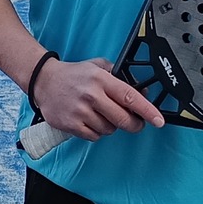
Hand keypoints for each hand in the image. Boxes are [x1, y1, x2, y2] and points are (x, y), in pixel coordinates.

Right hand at [32, 57, 164, 141]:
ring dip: (110, 126)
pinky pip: (95, 136)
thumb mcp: (98, 67)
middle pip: (123, 119)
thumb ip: (120, 77)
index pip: (130, 97)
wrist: (44, 81)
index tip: (159, 120)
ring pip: (109, 129)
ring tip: (100, 114)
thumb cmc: (74, 75)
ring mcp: (81, 111)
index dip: (147, 110)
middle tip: (136, 123)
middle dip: (134, 124)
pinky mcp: (71, 124)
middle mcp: (92, 95)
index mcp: (101, 80)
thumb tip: (143, 92)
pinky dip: (96, 132)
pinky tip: (89, 120)